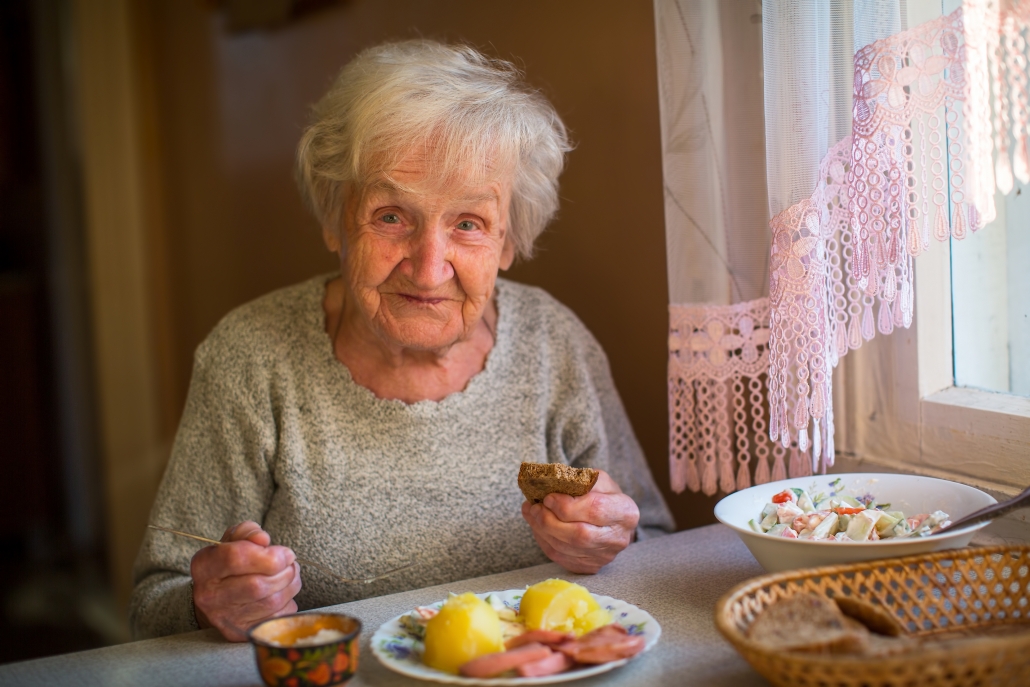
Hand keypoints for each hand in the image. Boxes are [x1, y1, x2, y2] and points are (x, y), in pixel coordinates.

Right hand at [190, 521, 301, 640]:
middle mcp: (209, 595)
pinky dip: (288, 603)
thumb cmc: (230, 563)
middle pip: (257, 585)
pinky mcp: (240, 633)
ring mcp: (224, 618)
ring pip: (271, 602)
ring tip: (289, 575)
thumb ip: (248, 532)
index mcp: (204, 566)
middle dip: (284, 571)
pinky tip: (283, 594)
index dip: (268, 554)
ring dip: (291, 586)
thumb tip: (263, 539)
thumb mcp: (234, 539)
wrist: (217, 596)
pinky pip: (276, 618)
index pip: (236, 558)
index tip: (285, 552)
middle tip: (289, 564)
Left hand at [521, 470, 639, 573]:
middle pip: (580, 535)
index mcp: (625, 512)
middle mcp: (618, 538)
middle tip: (535, 507)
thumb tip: (550, 486)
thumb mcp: (597, 480)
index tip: (549, 497)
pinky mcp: (590, 566)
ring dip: (542, 530)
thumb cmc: (603, 495)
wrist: (610, 518)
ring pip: (567, 548)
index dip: (567, 505)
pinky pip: (561, 557)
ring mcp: (604, 556)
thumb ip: (578, 481)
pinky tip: (537, 527)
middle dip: (550, 521)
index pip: (595, 510)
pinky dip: (544, 541)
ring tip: (531, 513)